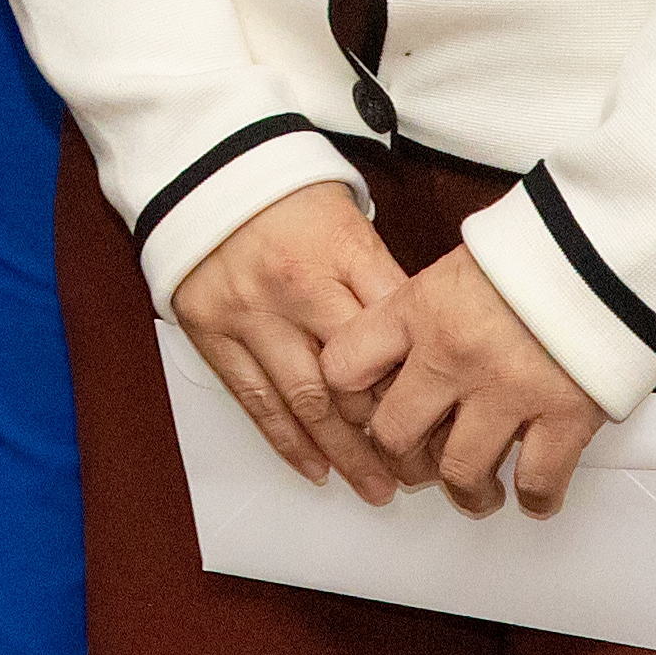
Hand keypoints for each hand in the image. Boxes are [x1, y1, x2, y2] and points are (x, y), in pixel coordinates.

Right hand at [164, 180, 412, 500]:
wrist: (204, 166)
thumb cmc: (288, 197)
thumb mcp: (350, 223)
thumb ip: (382, 283)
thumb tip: (423, 352)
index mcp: (340, 254)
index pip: (394, 336)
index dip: (425, 385)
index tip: (451, 423)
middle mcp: (296, 288)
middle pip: (356, 378)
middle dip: (393, 433)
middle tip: (424, 472)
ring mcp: (249, 313)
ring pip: (305, 401)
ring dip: (345, 453)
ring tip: (377, 488)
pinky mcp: (211, 330)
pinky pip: (254, 398)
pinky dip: (287, 440)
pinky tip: (316, 469)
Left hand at [324, 246, 608, 512]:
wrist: (607, 245)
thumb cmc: (534, 252)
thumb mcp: (454, 267)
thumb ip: (421, 312)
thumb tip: (396, 355)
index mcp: (418, 309)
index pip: (344, 365)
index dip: (350, 395)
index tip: (366, 408)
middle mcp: (452, 353)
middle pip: (394, 434)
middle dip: (403, 458)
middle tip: (418, 463)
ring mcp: (507, 389)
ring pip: (459, 472)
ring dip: (467, 493)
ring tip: (476, 492)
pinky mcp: (564, 414)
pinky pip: (536, 482)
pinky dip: (535, 498)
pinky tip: (532, 493)